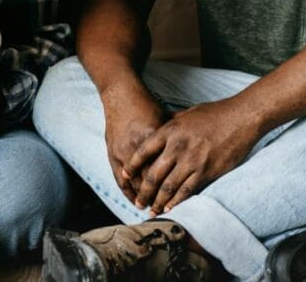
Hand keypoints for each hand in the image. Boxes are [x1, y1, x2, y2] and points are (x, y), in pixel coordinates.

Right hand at [99, 79, 167, 203]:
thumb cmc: (148, 106)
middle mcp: (138, 146)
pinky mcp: (112, 150)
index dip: (172, 186)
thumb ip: (177, 140)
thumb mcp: (167, 120)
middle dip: (156, 197)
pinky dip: (126, 189)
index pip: (166, 168)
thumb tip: (194, 154)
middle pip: (149, 179)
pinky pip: (119, 176)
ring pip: (133, 181)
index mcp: (156, 137)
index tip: (179, 199)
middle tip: (164, 211)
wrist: (121, 94)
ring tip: (149, 209)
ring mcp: (122, 149)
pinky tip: (132, 199)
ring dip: (141, 196)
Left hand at [124, 98, 261, 214]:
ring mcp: (193, 161)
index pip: (144, 151)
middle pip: (153, 174)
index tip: (125, 175)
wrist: (241, 118)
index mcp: (170, 131)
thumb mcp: (186, 114)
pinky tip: (170, 208)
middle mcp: (178, 147)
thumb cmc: (214, 113)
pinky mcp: (208, 171)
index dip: (132, 165)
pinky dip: (177, 201)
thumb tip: (157, 128)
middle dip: (143, 191)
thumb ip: (170, 124)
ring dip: (158, 201)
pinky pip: (188, 190)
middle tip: (137, 201)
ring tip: (151, 210)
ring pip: (169, 186)